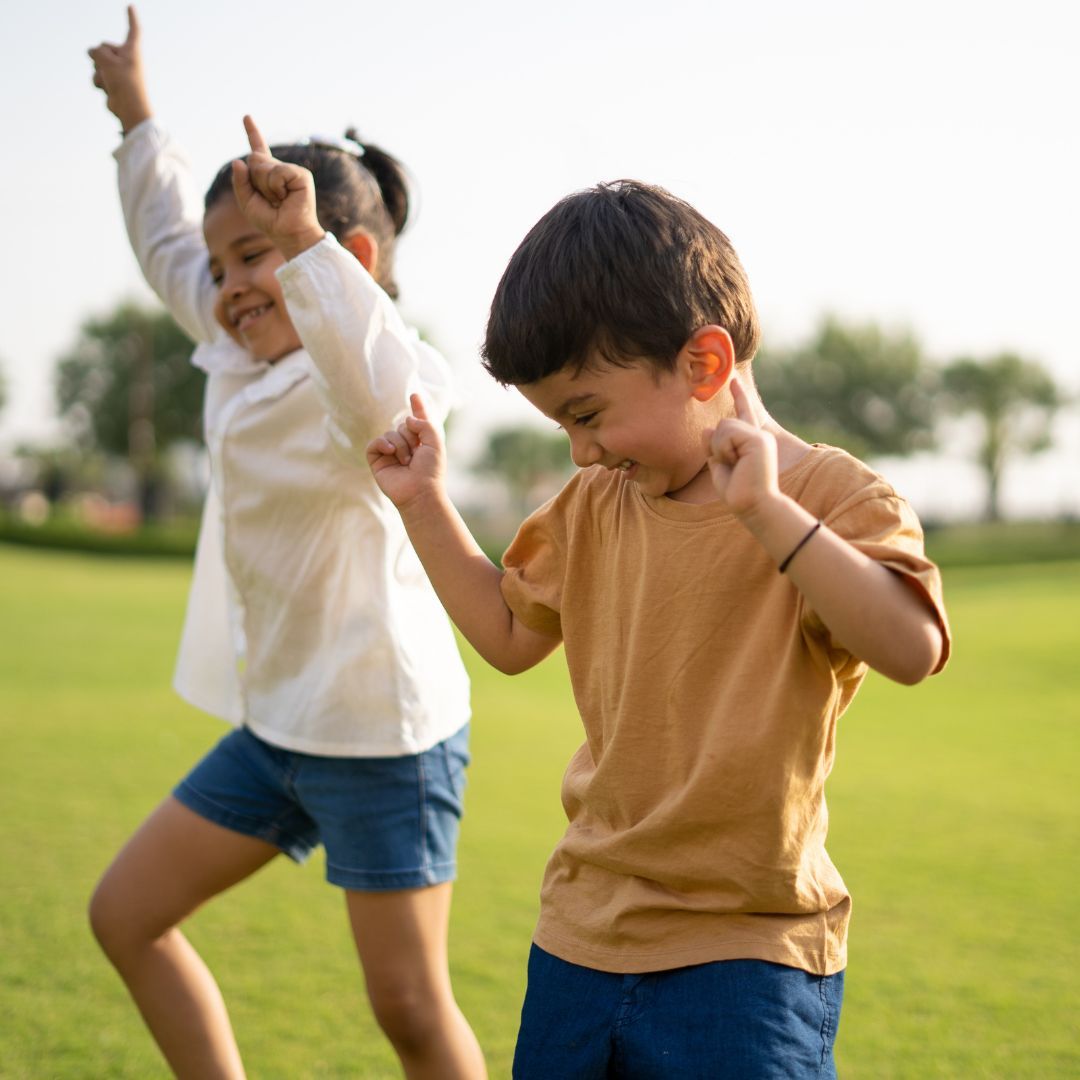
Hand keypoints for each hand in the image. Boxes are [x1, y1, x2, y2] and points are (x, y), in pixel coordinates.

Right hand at [88, 6, 151, 132]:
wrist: (129, 110)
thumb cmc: (124, 83)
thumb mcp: (107, 60)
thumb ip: (96, 50)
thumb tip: (91, 52)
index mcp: (132, 51)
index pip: (133, 30)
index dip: (131, 18)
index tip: (131, 6)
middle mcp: (127, 59)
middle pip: (103, 47)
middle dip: (100, 57)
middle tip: (112, 70)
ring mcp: (118, 71)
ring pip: (97, 63)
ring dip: (99, 72)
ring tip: (111, 82)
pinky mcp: (113, 82)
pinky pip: (97, 76)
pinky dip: (99, 82)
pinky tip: (107, 90)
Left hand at [230, 116, 325, 259]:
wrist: (290, 234)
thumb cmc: (271, 222)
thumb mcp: (247, 202)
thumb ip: (240, 182)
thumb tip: (239, 160)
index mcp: (268, 174)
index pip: (258, 150)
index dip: (253, 133)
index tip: (247, 117)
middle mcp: (280, 170)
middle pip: (254, 160)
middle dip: (255, 182)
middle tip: (272, 200)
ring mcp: (292, 171)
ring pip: (264, 166)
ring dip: (266, 187)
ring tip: (280, 201)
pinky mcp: (301, 175)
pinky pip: (277, 172)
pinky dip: (276, 187)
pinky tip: (286, 197)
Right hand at [367, 394, 446, 508]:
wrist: (420, 491)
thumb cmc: (431, 470)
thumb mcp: (435, 442)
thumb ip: (425, 423)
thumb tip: (406, 419)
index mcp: (421, 442)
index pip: (417, 422)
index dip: (417, 408)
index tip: (415, 396)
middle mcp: (405, 446)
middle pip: (402, 425)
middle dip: (410, 436)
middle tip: (416, 453)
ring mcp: (390, 453)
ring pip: (389, 433)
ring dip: (400, 445)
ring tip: (407, 461)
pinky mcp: (377, 461)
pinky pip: (374, 443)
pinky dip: (382, 444)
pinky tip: (390, 451)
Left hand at [705, 376, 779, 516]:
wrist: (753, 506)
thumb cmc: (737, 492)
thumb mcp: (718, 466)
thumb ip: (712, 447)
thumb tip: (707, 429)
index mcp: (751, 441)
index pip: (743, 413)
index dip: (739, 395)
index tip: (733, 379)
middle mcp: (759, 435)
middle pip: (723, 424)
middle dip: (716, 446)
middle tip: (730, 465)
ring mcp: (760, 436)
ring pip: (723, 427)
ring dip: (719, 449)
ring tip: (734, 465)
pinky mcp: (758, 440)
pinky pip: (727, 434)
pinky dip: (724, 450)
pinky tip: (736, 462)